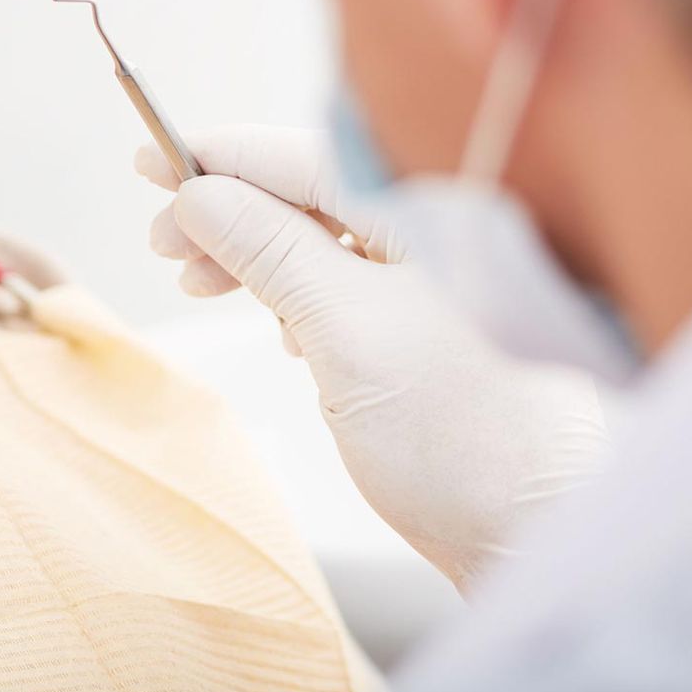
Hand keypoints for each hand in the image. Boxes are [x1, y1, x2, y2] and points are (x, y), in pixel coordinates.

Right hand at [136, 124, 611, 590]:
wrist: (542, 536)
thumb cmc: (464, 437)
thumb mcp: (345, 331)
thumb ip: (270, 249)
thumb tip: (199, 193)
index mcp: (435, 209)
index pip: (307, 155)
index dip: (220, 156)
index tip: (149, 161)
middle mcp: (441, 228)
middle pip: (310, 191)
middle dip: (228, 211)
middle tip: (162, 244)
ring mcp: (439, 277)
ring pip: (321, 236)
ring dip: (251, 252)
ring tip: (197, 282)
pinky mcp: (432, 324)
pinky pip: (346, 278)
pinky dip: (293, 288)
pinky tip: (273, 321)